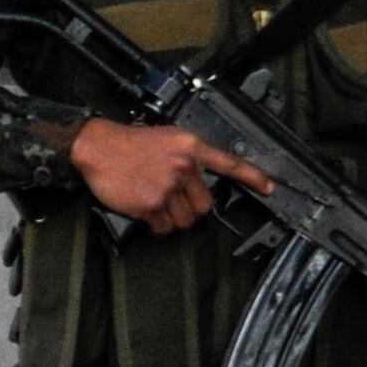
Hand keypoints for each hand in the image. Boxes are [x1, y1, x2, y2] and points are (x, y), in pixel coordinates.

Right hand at [70, 117, 271, 234]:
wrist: (98, 147)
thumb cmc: (129, 143)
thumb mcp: (167, 139)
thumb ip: (188, 157)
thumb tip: (202, 179)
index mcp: (190, 147)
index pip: (230, 163)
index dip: (253, 178)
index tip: (269, 188)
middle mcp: (184, 167)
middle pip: (205, 205)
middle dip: (190, 208)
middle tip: (172, 200)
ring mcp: (168, 186)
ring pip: (185, 219)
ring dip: (172, 218)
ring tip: (155, 203)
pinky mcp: (151, 204)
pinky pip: (164, 227)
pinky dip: (155, 225)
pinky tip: (145, 211)